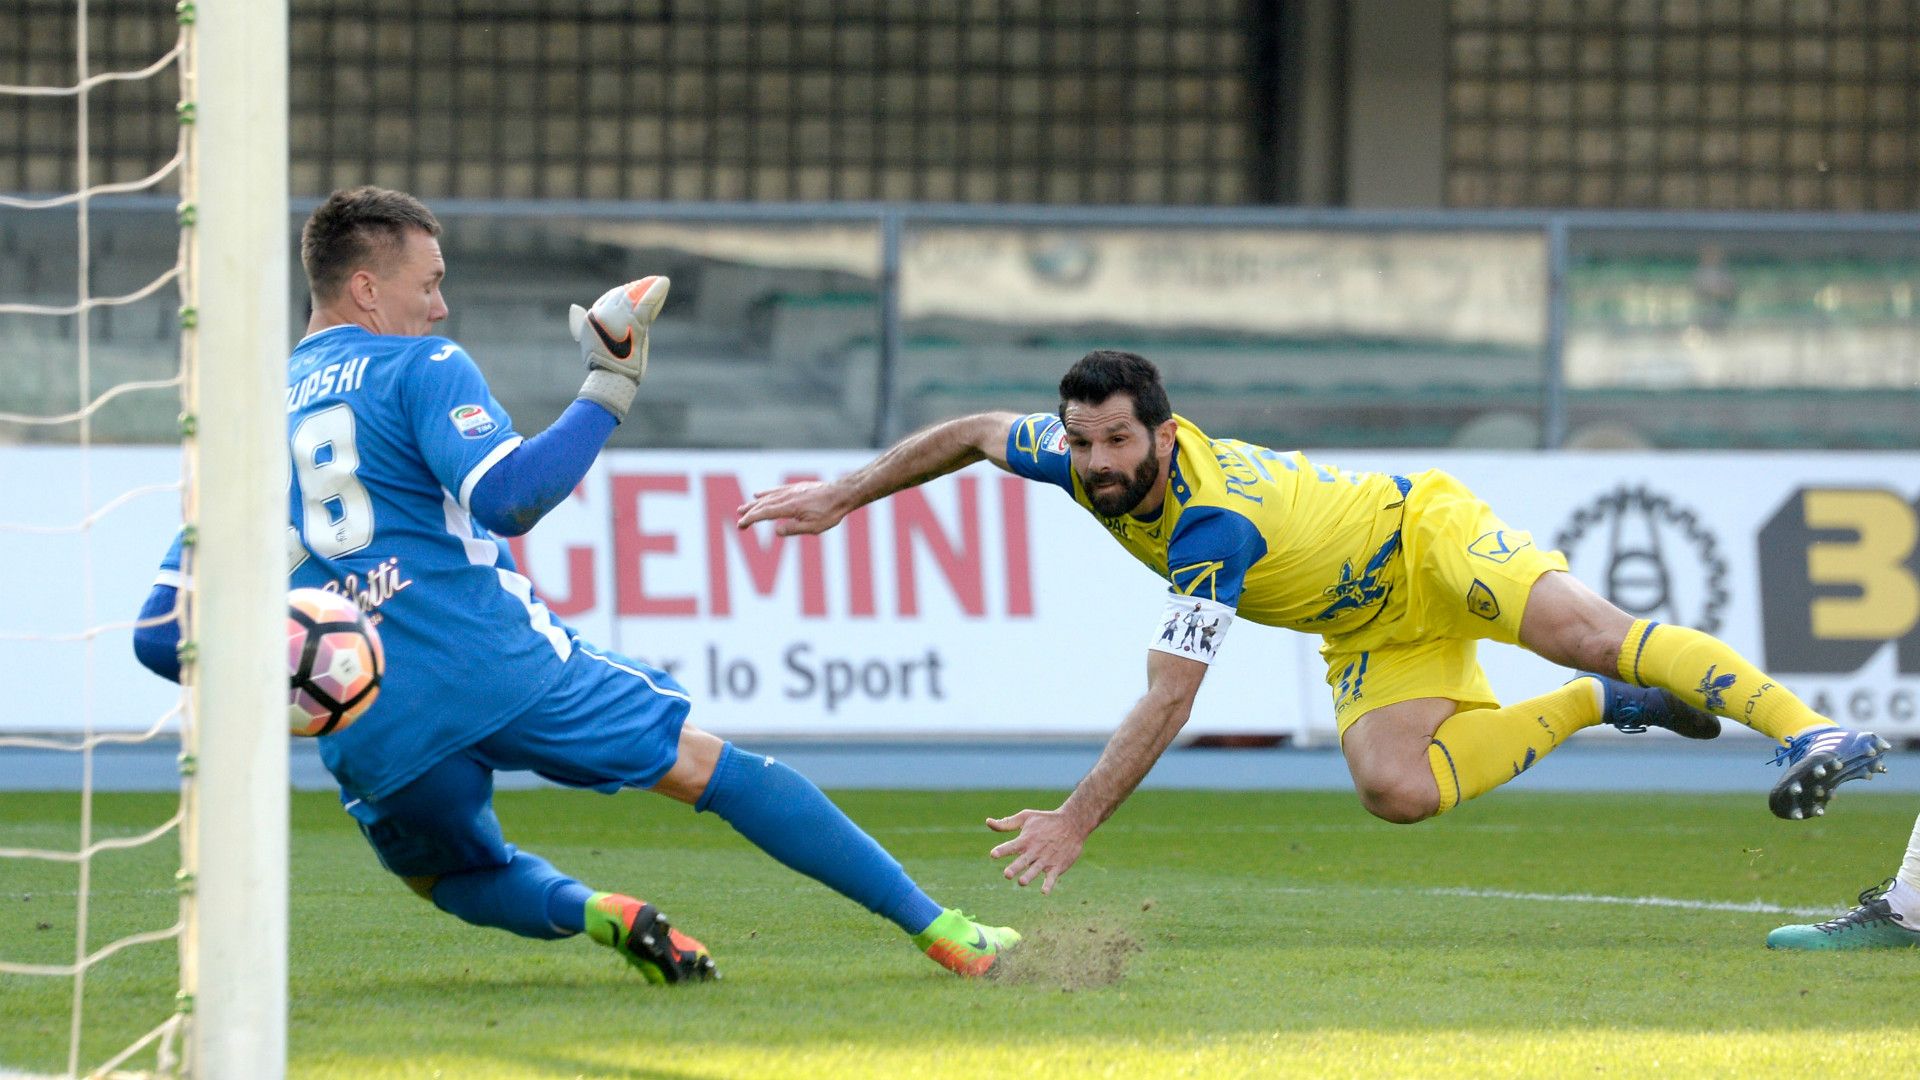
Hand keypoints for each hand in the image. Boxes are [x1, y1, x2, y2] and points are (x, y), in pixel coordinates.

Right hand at [569, 276, 669, 382]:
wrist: (611, 380)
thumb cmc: (603, 364)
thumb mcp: (589, 341)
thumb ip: (585, 323)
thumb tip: (574, 307)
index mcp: (591, 318)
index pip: (609, 298)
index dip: (623, 293)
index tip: (634, 290)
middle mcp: (602, 314)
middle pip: (623, 295)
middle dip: (637, 288)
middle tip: (650, 283)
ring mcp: (618, 318)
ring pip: (635, 297)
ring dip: (647, 287)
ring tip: (659, 282)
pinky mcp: (635, 324)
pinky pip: (647, 303)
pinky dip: (656, 291)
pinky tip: (663, 282)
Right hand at [735, 480, 849, 535]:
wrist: (842, 493)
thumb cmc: (830, 513)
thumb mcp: (814, 527)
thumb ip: (793, 529)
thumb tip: (776, 531)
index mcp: (790, 507)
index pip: (765, 513)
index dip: (751, 519)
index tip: (741, 524)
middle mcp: (787, 497)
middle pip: (763, 505)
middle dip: (749, 513)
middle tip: (739, 521)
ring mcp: (791, 490)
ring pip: (767, 497)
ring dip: (754, 503)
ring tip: (742, 508)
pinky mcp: (796, 488)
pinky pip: (777, 490)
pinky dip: (766, 493)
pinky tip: (758, 495)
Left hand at [986, 807, 1088, 894]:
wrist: (1072, 824)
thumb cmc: (1046, 820)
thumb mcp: (1026, 817)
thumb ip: (1006, 823)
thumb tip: (987, 822)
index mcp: (1026, 839)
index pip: (1012, 846)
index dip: (1002, 850)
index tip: (993, 854)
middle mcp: (1035, 851)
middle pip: (1023, 861)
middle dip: (1015, 867)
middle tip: (1007, 874)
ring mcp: (1046, 859)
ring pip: (1036, 870)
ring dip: (1029, 876)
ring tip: (1022, 882)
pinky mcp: (1057, 866)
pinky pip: (1052, 877)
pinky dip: (1048, 884)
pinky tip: (1044, 892)